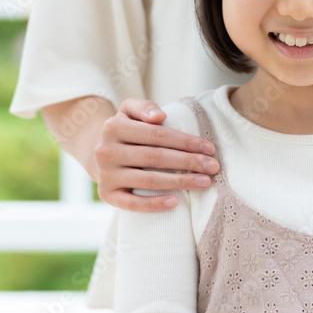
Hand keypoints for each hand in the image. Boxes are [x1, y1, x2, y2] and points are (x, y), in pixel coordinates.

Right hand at [94, 98, 219, 211]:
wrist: (99, 152)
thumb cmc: (126, 130)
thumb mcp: (130, 110)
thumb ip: (144, 107)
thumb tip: (160, 116)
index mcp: (113, 127)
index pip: (157, 134)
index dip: (185, 141)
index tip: (209, 148)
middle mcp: (105, 151)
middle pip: (156, 157)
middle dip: (188, 162)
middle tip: (213, 167)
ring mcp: (105, 175)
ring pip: (148, 180)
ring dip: (179, 182)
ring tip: (204, 182)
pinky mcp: (106, 195)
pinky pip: (131, 204)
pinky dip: (153, 204)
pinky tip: (175, 202)